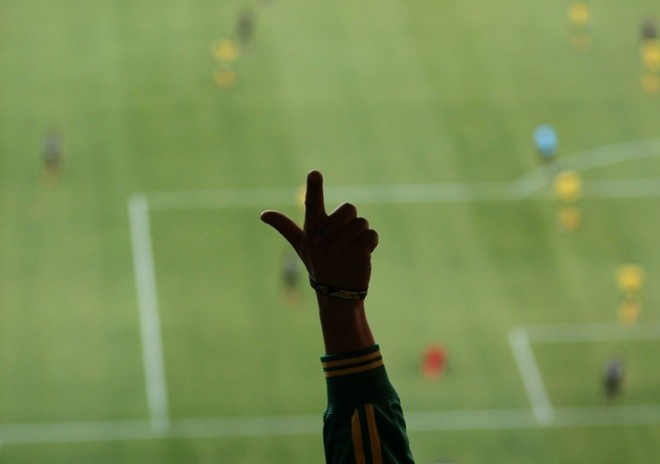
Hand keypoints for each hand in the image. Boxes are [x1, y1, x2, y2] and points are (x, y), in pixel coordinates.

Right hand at [260, 170, 378, 290]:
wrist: (336, 293)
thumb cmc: (318, 263)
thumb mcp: (300, 245)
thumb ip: (284, 226)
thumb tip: (263, 214)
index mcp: (312, 231)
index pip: (312, 204)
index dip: (313, 187)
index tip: (314, 172)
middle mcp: (325, 238)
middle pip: (349, 208)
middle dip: (351, 220)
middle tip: (344, 237)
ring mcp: (341, 247)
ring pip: (362, 222)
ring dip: (361, 234)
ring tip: (351, 248)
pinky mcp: (358, 255)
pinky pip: (371, 235)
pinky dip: (371, 243)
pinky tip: (361, 254)